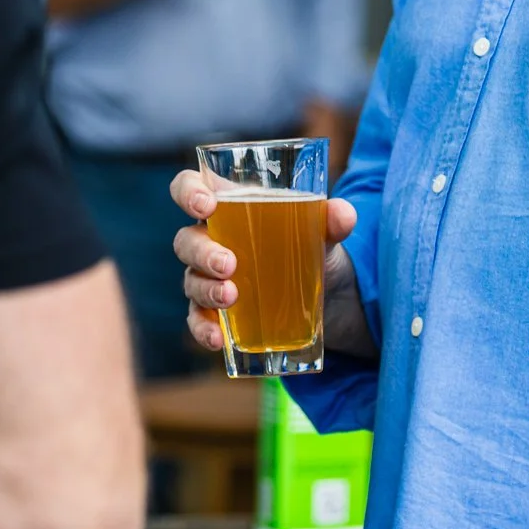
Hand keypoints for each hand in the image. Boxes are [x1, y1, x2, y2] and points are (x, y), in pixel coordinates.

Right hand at [170, 170, 358, 352]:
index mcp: (230, 208)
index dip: (188, 192)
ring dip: (205, 289)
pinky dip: (204, 329)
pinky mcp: (220, 314)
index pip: (191, 189)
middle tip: (228, 264)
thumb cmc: (314, 248)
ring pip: (190, 280)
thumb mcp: (326, 233)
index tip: (205, 205)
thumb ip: (332, 220)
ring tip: (231, 297)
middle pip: (186, 240)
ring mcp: (211, 279)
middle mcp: (212, 241)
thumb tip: (342, 214)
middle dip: (202, 251)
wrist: (331, 296)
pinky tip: (218, 339)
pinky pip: (199, 320)